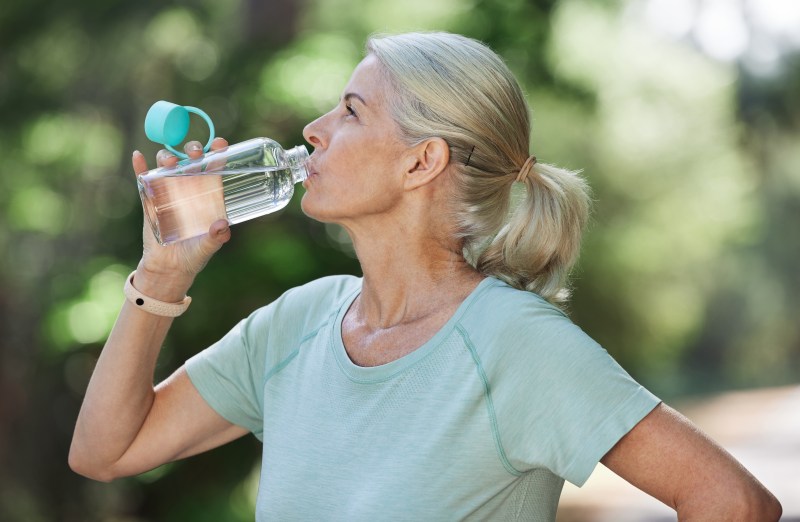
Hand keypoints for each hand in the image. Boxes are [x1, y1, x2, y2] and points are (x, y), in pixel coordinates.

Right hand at [132, 138, 231, 279]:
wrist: (168, 268)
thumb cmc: (193, 256)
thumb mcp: (207, 247)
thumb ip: (216, 238)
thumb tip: (223, 226)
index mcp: (208, 195)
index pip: (214, 168)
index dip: (217, 153)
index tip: (221, 143)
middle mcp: (189, 188)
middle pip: (191, 160)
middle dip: (193, 150)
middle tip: (194, 152)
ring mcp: (168, 192)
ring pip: (168, 166)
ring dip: (167, 157)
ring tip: (169, 161)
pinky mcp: (150, 200)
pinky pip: (143, 179)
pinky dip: (139, 167)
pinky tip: (138, 156)